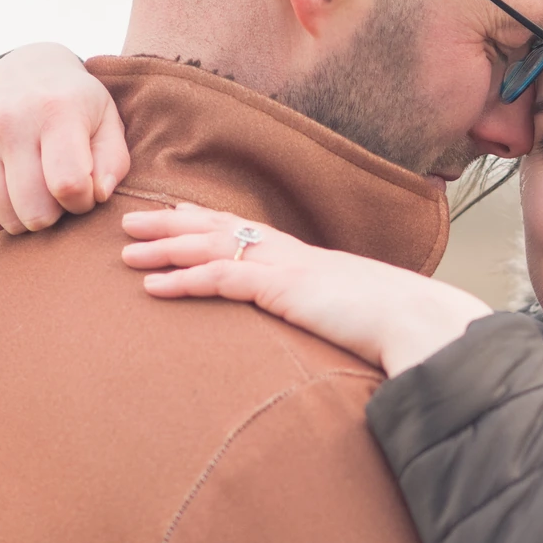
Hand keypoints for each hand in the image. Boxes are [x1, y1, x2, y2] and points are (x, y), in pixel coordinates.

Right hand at [0, 44, 129, 236]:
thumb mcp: (107, 121)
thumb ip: (112, 162)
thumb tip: (96, 195)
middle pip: (36, 211)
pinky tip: (12, 198)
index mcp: (55, 111)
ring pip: (8, 218)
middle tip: (59, 193)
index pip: (68, 185)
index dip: (82, 202)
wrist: (23, 68)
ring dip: (28, 217)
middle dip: (56, 214)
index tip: (85, 190)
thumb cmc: (75, 105)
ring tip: (37, 190)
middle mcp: (10, 122)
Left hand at [121, 205, 491, 376]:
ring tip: (126, 253)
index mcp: (303, 258)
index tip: (174, 212)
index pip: (245, 230)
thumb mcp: (352, 316)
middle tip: (130, 222)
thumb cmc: (393, 325)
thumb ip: (329, 317)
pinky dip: (184, 281)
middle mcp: (288, 253)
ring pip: (210, 247)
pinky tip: (154, 288)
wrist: (416, 320)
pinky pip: (221, 278)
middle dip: (170, 224)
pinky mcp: (281, 288)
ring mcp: (283, 267)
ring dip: (164, 249)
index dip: (206, 219)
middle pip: (217, 228)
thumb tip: (324, 330)